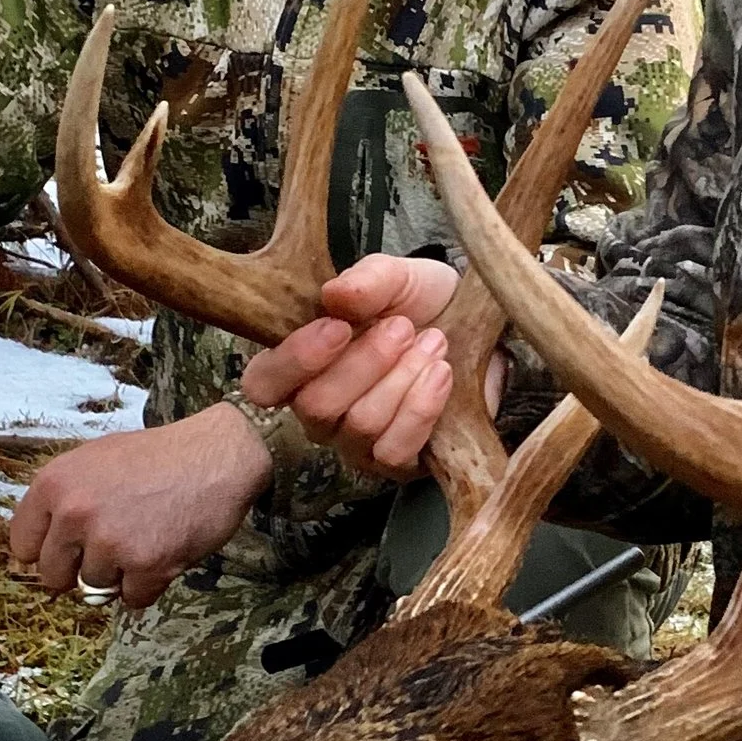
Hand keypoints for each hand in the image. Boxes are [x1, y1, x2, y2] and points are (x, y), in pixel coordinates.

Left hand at [8, 405, 273, 607]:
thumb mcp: (93, 462)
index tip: (67, 549)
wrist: (216, 455)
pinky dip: (149, 584)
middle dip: (80, 570)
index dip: (47, 551)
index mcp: (54, 484)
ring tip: (145, 540)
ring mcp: (110, 542)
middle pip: (53, 576)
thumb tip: (36, 552)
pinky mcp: (146, 565)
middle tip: (111, 547)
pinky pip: (133, 599)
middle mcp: (74, 513)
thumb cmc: (156, 458)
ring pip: (94, 589)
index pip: (22, 545)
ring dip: (119, 575)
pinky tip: (164, 552)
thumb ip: (62, 500)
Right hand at [239, 254, 475, 481]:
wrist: (477, 330)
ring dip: (402, 378)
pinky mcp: (394, 463)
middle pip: (316, 405)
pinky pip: (393, 451)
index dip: (294, 360)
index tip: (338, 326)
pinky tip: (441, 374)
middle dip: (365, 363)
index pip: (264, 383)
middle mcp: (318, 410)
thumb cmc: (420, 306)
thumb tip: (336, 294)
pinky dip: (421, 408)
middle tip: (402, 327)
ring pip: (361, 424)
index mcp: (299, 363)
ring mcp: (353, 442)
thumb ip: (366, 280)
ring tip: (434, 343)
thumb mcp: (396, 278)